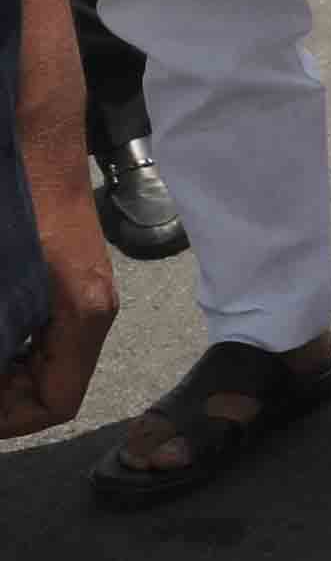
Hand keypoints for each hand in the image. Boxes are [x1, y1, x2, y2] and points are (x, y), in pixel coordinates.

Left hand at [0, 145, 115, 437]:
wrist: (38, 142)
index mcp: (84, 314)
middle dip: (3, 399)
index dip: (7, 419)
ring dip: (3, 375)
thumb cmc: (19, 203)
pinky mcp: (66, 284)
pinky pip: (40, 339)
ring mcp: (81, 298)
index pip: (58, 401)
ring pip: (45, 366)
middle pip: (52, 389)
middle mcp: (92, 312)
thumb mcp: (5, 279)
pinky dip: (7, 351)